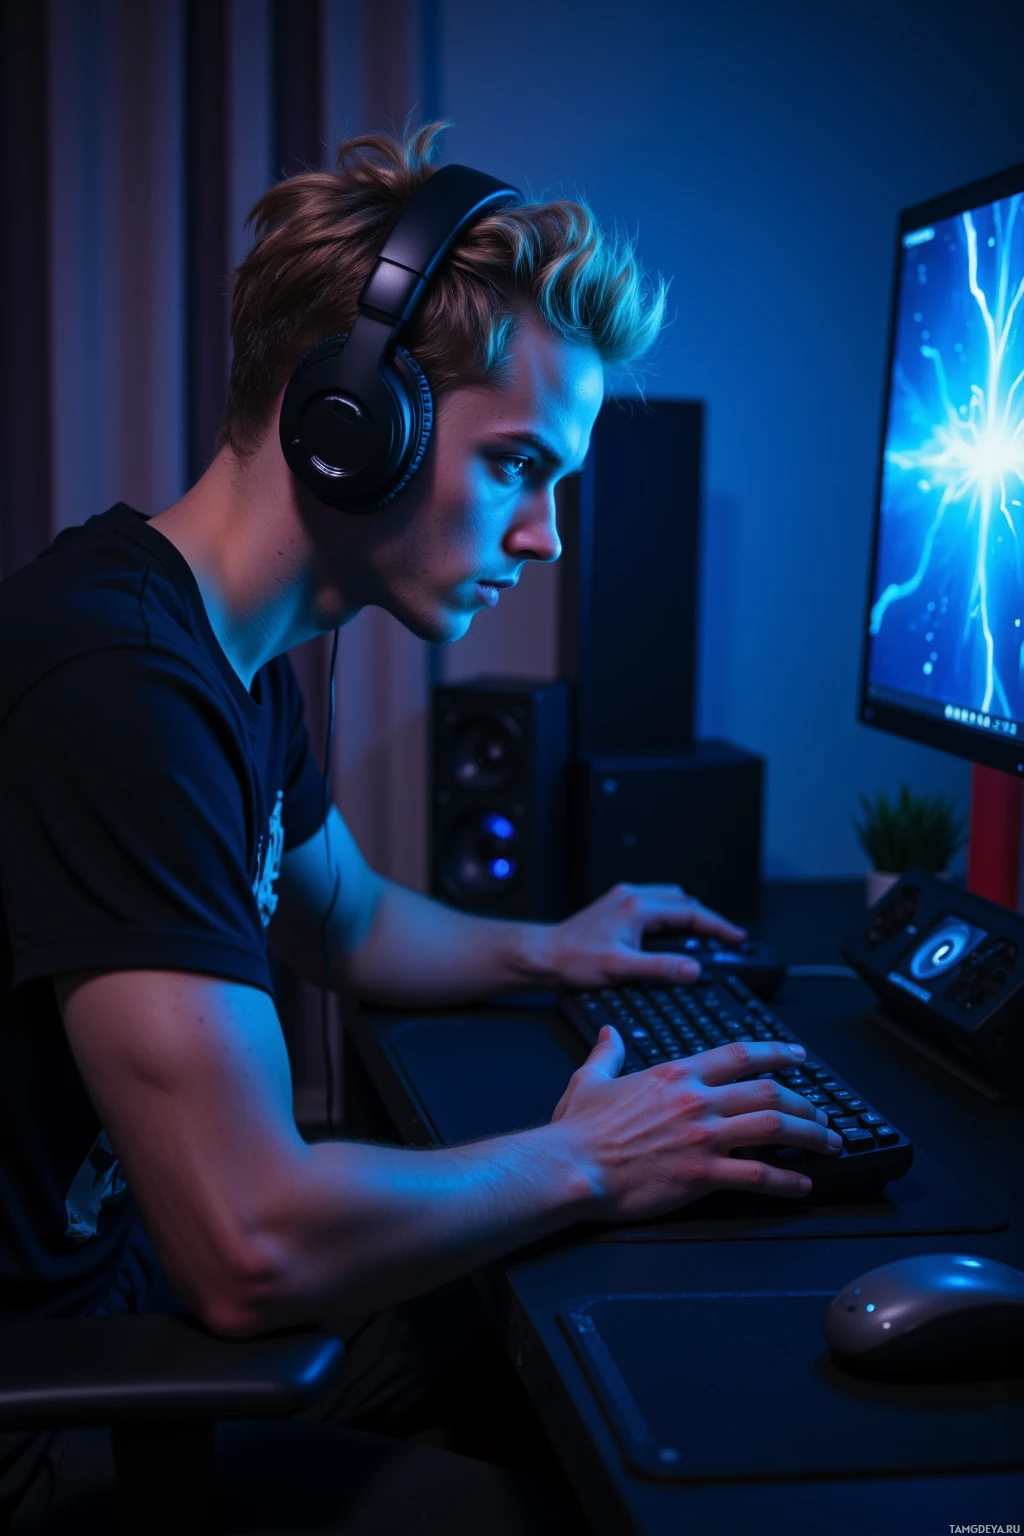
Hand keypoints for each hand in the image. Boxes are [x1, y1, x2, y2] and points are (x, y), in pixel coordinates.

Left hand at [542, 881, 745, 988]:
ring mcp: (623, 899)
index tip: (736, 936)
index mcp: (637, 908)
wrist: (544, 954)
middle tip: (724, 936)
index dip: (717, 925)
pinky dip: (670, 915)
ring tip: (702, 934)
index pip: (689, 912)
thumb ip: (660, 968)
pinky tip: (670, 932)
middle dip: (705, 917)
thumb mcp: (621, 968)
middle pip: (682, 900)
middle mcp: (632, 897)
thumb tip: (692, 969)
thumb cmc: (575, 960)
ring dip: (688, 914)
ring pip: (668, 899)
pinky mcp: (616, 906)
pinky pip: (654, 904)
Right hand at [551, 1029, 839, 1216]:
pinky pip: (757, 1175)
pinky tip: (802, 1184)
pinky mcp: (701, 1175)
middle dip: (805, 1103)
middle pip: (768, 1092)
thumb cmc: (578, 1130)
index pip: (739, 1055)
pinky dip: (787, 1181)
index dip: (775, 1054)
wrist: (571, 1166)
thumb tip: (610, 1033)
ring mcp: (702, 1137)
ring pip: (774, 1128)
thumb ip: (607, 1054)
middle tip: (822, 1115)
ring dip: (809, 1136)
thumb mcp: (589, 1079)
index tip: (798, 1058)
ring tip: (828, 1145)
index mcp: (675, 1075)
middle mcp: (696, 1101)